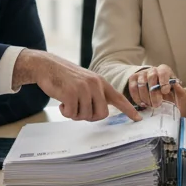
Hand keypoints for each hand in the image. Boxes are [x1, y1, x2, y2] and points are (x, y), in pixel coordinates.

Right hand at [16, 49, 141, 121]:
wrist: (46, 66)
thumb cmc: (65, 77)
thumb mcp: (85, 81)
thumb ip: (95, 94)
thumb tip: (101, 112)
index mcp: (100, 82)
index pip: (118, 98)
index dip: (129, 110)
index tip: (138, 119)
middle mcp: (95, 84)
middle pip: (101, 114)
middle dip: (89, 117)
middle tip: (78, 109)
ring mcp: (84, 88)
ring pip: (86, 116)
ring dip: (75, 114)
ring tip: (68, 101)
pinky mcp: (72, 93)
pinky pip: (72, 114)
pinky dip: (66, 112)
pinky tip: (62, 102)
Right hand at [128, 64, 178, 107]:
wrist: (156, 89)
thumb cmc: (167, 90)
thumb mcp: (175, 90)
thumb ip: (177, 89)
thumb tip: (176, 86)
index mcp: (164, 70)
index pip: (163, 72)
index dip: (164, 81)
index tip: (165, 91)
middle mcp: (152, 69)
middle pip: (151, 77)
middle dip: (154, 92)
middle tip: (156, 104)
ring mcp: (142, 73)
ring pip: (141, 84)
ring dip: (145, 97)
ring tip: (150, 105)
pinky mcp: (133, 79)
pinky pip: (133, 88)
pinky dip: (137, 97)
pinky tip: (142, 104)